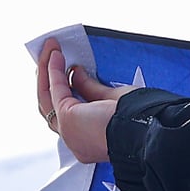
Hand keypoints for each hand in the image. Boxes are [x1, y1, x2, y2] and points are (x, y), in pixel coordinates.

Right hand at [34, 39, 134, 163]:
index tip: (66, 71)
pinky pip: (54, 88)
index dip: (65, 90)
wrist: (142, 133)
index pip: (69, 113)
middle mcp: (76, 139)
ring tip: (50, 50)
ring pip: (47, 96)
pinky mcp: (66, 118)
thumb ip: (92, 89)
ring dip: (47, 70)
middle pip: (52, 105)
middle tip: (51, 57)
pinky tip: (54, 55)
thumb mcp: (113, 101)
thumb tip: (76, 74)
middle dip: (49, 79)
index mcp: (90, 139)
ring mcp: (68, 131)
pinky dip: (53, 70)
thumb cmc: (136, 123)